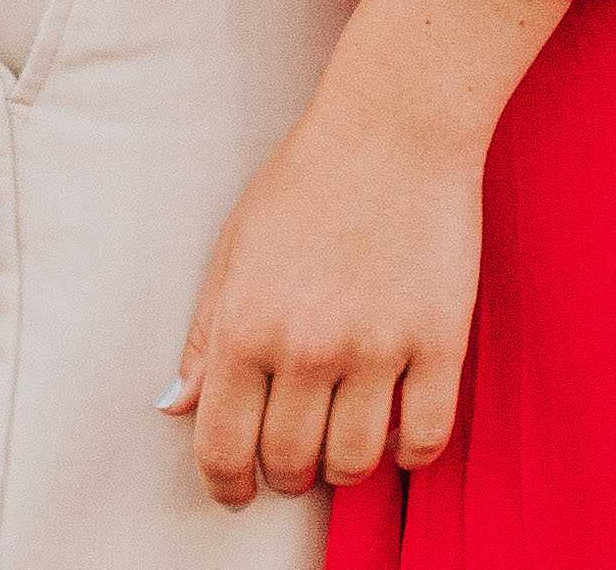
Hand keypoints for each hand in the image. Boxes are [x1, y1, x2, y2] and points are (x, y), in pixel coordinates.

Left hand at [163, 96, 481, 504]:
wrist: (395, 123)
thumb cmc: (310, 176)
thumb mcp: (236, 247)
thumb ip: (203, 333)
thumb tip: (177, 407)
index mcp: (245, 325)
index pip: (222, 448)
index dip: (226, 486)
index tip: (237, 491)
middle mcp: (306, 346)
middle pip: (289, 463)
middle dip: (285, 472)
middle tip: (295, 453)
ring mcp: (377, 347)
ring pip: (354, 464)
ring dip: (344, 466)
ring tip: (344, 438)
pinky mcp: (439, 340)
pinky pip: (424, 439)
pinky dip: (408, 452)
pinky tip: (397, 427)